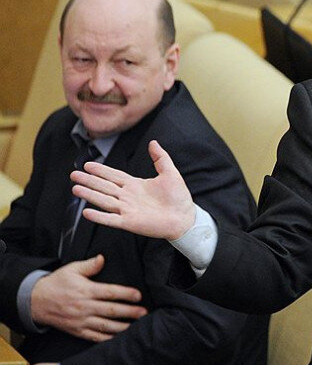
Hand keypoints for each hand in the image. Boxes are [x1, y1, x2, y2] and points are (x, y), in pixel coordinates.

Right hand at [32, 255, 145, 341]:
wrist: (35, 301)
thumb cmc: (57, 283)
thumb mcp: (71, 269)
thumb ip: (89, 265)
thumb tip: (103, 258)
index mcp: (85, 290)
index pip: (110, 292)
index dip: (126, 294)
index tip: (138, 295)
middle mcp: (84, 307)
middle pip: (111, 310)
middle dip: (130, 312)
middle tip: (144, 312)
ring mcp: (80, 321)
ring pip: (105, 326)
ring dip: (122, 327)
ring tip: (136, 326)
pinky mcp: (77, 331)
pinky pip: (94, 337)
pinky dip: (107, 338)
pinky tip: (119, 337)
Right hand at [72, 140, 196, 240]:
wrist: (185, 217)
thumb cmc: (178, 197)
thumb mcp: (170, 173)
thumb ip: (160, 158)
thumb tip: (153, 142)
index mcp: (135, 185)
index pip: (113, 176)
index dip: (101, 170)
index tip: (87, 164)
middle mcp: (128, 197)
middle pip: (104, 186)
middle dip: (89, 180)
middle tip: (73, 174)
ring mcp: (127, 210)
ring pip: (104, 200)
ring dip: (89, 195)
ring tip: (75, 188)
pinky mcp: (129, 222)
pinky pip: (111, 219)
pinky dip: (99, 216)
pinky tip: (86, 212)